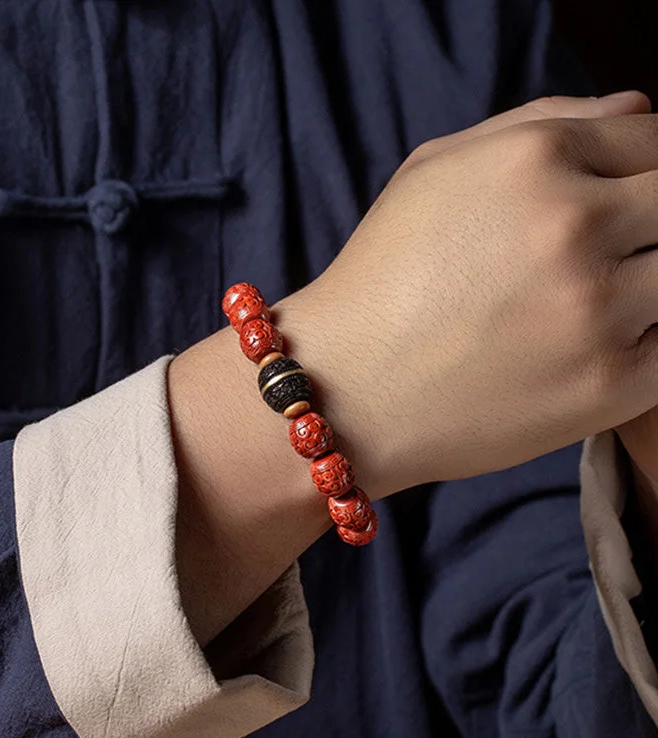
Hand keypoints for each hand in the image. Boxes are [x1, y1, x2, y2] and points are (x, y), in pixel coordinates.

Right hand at [276, 91, 657, 494]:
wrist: (347, 390)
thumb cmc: (383, 278)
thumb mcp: (431, 171)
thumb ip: (538, 121)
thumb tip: (638, 111)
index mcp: (533, 160)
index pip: (653, 139)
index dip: (638, 170)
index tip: (613, 202)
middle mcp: (574, 226)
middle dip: (645, 225)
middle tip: (597, 258)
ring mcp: (597, 310)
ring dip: (642, 286)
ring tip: (576, 308)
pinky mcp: (611, 385)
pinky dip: (641, 341)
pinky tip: (583, 348)